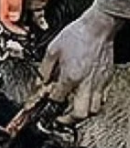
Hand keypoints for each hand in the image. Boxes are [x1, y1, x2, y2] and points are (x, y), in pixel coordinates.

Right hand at [0, 0, 72, 33]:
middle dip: (18, 29)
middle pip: (13, 20)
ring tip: (33, 33)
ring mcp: (27, 2)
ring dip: (28, 28)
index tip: (19, 33)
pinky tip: (42, 26)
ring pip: (24, 20)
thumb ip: (15, 2)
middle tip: (26, 36)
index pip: (4, 16)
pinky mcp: (38, 3)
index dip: (10, 26)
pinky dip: (38, 23)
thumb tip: (11, 18)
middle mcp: (15, 0)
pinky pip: (36, 17)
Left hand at [41, 5, 120, 121]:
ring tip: (72, 110)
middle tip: (59, 118)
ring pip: (94, 110)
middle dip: (67, 119)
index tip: (43, 102)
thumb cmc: (76, 35)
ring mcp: (99, 83)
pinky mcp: (106, 80)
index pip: (57, 98)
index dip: (48, 102)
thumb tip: (41, 81)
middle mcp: (86, 84)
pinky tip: (85, 98)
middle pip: (80, 114)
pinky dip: (93, 104)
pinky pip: (102, 100)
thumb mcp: (52, 49)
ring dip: (82, 113)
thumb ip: (45, 68)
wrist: (97, 28)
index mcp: (70, 76)